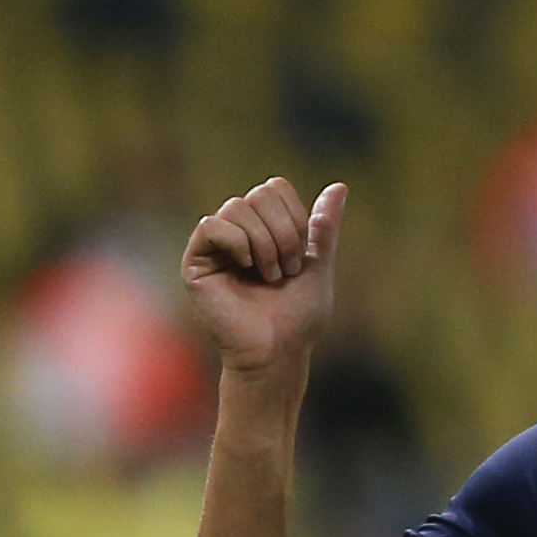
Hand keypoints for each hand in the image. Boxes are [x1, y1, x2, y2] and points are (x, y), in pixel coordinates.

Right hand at [182, 178, 347, 370]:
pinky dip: (237, 242)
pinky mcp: (195, 262)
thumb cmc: (297, 315)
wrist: (278, 350)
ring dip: (264, 244)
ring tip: (270, 276)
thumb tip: (340, 186)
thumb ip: (325, 226)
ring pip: (237, 207)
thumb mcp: (319, 264)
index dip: (295, 217)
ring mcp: (215, 246)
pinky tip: (246, 267)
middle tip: (285, 270)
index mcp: (264, 228)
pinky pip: (211, 225)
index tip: (300, 257)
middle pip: (259, 194)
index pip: (275, 187)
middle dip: (284, 233)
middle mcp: (237, 231)